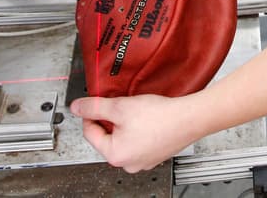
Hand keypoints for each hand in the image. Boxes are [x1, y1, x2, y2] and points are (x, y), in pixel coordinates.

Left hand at [70, 95, 199, 171]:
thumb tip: (77, 107)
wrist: (189, 118)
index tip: (94, 104)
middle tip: (120, 105)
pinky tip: (147, 119)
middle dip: (110, 120)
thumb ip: (94, 107)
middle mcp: (128, 163)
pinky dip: (138, 130)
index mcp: (115, 155)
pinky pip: (138, 141)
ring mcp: (142, 162)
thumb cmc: (160, 117)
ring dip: (124, 124)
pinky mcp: (154, 156)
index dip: (91, 114)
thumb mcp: (120, 107)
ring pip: (123, 139)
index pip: (90, 133)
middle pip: (107, 137)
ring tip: (135, 111)